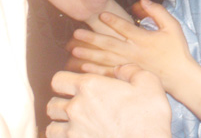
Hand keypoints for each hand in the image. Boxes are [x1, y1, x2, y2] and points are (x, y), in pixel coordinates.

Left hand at [46, 64, 171, 137]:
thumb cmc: (148, 115)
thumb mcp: (147, 81)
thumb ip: (130, 70)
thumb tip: (119, 70)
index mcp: (90, 87)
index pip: (58, 80)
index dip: (65, 80)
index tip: (76, 85)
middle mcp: (76, 109)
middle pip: (51, 104)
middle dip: (61, 102)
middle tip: (76, 103)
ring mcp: (74, 133)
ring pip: (51, 126)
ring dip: (60, 123)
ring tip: (74, 122)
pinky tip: (78, 135)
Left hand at [70, 0, 194, 94]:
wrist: (180, 75)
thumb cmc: (176, 49)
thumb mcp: (172, 26)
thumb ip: (157, 11)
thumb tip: (143, 0)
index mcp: (144, 39)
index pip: (125, 28)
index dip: (113, 21)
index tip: (101, 14)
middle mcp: (134, 53)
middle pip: (110, 44)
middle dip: (92, 38)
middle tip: (77, 33)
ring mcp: (130, 66)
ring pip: (106, 60)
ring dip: (89, 55)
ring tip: (75, 50)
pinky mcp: (129, 75)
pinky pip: (109, 73)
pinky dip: (96, 71)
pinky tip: (84, 68)